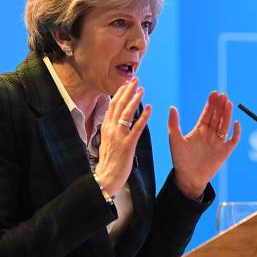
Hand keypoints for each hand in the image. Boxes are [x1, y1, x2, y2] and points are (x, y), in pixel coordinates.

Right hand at [94, 77, 150, 194]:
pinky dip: (143, 117)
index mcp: (106, 128)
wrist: (106, 177)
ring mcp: (119, 136)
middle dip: (127, 91)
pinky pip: (137, 128)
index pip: (112, 105)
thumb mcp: (106, 142)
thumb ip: (110, 130)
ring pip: (126, 113)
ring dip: (135, 100)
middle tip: (135, 79)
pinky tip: (150, 108)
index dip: (120, 93)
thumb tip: (113, 119)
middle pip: (118, 105)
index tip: (127, 83)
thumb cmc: (108, 161)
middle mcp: (111, 129)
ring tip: (142, 89)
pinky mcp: (128, 145)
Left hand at [168, 91, 240, 198]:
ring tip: (228, 102)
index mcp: (200, 129)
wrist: (188, 178)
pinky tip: (236, 123)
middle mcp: (210, 133)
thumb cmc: (180, 160)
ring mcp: (218, 142)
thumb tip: (172, 107)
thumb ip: (173, 124)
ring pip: (225, 124)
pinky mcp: (225, 151)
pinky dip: (236, 132)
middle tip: (223, 94)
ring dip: (227, 114)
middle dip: (220, 105)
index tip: (214, 93)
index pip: (207, 113)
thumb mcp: (175, 140)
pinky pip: (233, 140)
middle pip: (217, 116)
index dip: (211, 103)